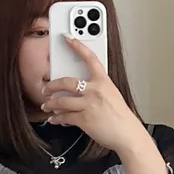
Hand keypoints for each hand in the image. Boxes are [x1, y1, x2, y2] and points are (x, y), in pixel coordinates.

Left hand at [40, 37, 146, 156]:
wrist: (128, 135)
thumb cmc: (121, 118)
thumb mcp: (112, 96)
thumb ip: (97, 89)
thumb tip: (81, 90)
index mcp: (104, 82)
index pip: (90, 58)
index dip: (77, 46)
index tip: (67, 37)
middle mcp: (95, 90)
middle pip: (67, 81)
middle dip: (52, 85)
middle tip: (46, 88)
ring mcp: (89, 104)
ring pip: (61, 100)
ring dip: (50, 103)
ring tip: (46, 105)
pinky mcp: (84, 119)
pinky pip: (65, 117)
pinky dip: (56, 119)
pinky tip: (54, 119)